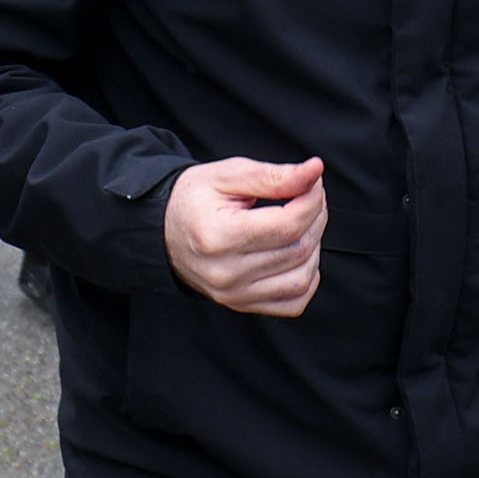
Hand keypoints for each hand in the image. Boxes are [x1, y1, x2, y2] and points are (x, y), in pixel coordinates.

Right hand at [163, 156, 324, 318]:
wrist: (163, 230)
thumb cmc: (193, 200)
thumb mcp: (227, 175)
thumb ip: (273, 176)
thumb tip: (314, 172)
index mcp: (218, 236)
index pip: (287, 224)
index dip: (311, 200)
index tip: (311, 181)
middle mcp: (226, 272)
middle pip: (298, 249)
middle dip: (315, 217)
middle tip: (307, 196)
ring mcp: (234, 294)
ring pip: (302, 278)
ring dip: (314, 247)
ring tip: (302, 223)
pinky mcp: (242, 305)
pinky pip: (293, 302)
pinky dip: (306, 278)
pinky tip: (296, 254)